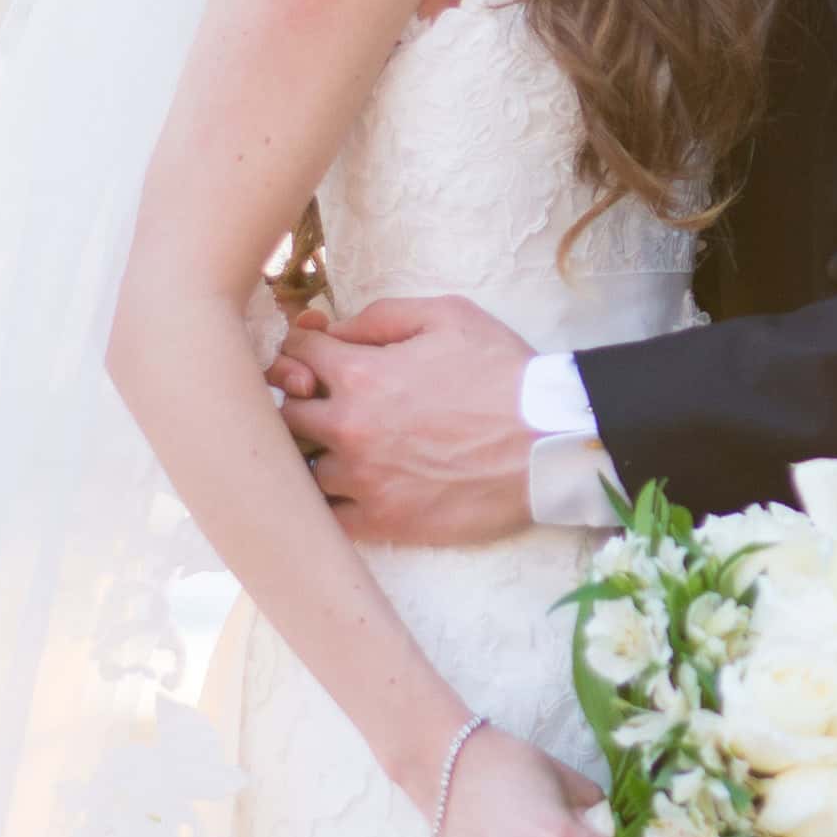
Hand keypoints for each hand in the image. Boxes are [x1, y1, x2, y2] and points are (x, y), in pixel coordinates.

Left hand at [280, 295, 539, 547]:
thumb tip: (338, 330)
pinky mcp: (383, 520)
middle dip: (300, 402)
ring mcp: (362, 478)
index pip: (295, 353)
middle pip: (285, 415)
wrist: (551, 441)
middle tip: (325, 403)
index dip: (301, 347)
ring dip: (315, 456)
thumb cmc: (506, 375)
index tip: (315, 355)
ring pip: (300, 470)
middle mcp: (349, 427)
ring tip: (341, 451)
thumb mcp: (451, 316)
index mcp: (361, 374)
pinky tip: (349, 490)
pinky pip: (327, 517)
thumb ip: (383, 315)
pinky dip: (329, 503)